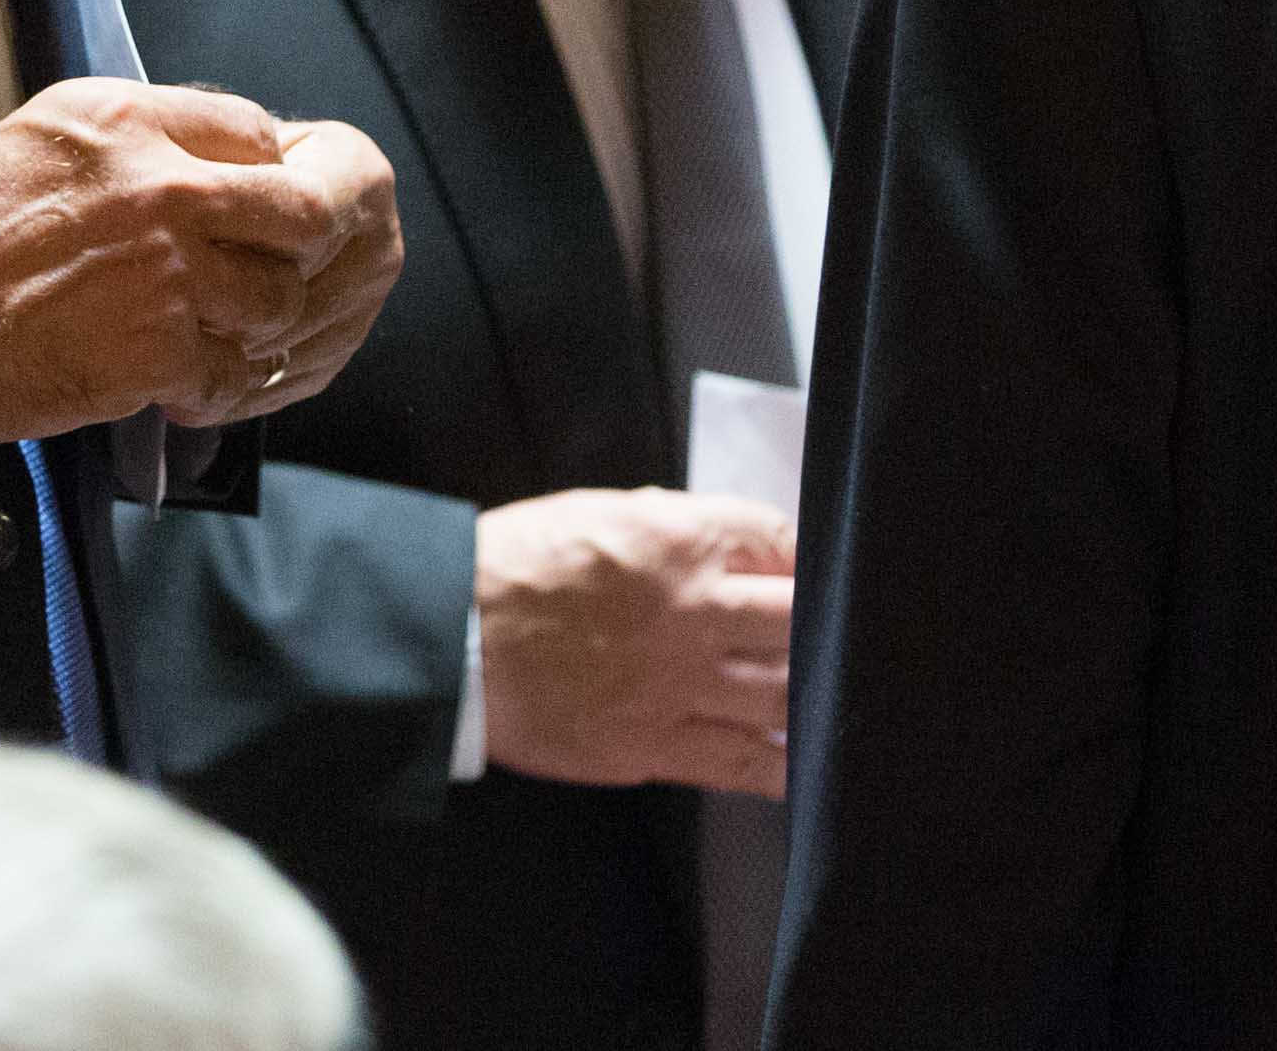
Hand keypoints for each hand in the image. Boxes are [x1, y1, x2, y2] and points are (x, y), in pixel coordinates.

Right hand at [0, 81, 401, 448]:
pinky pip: (230, 374)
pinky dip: (217, 391)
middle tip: (299, 270)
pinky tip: (180, 394)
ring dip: (260, 326)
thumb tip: (176, 166)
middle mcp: (157, 184)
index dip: (269, 170)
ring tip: (221, 341)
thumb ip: (116, 145)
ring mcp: (164, 271)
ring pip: (279, 298)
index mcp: (121, 118)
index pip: (252, 127)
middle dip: (319, 241)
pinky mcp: (152, 352)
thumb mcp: (27, 139)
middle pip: (305, 204)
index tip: (259, 201)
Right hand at [474, 485, 794, 793]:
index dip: (799, 557)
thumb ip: (671, 527)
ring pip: (786, 693)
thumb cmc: (514, 567)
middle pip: (800, 618)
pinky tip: (796, 759)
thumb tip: (727, 546)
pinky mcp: (655, 743)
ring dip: (810, 694)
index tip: (800, 575)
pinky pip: (745, 761)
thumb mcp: (598, 512)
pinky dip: (782, 763)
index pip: (779, 539)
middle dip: (820, 626)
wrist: (453, 636)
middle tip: (823, 637)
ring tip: (815, 698)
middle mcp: (692, 609)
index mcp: (677, 539)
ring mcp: (678, 682)